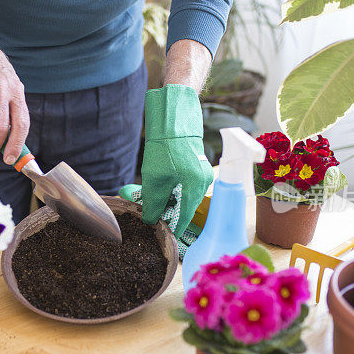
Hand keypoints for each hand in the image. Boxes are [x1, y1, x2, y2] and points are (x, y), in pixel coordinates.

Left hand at [141, 85, 212, 237]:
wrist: (175, 116)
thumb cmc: (166, 145)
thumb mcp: (155, 177)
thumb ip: (153, 202)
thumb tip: (151, 220)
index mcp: (196, 187)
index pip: (185, 217)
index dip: (173, 228)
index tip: (164, 237)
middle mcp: (203, 182)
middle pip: (185, 206)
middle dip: (168, 213)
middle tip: (151, 219)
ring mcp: (202, 173)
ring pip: (184, 195)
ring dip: (168, 200)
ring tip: (150, 202)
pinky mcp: (197, 165)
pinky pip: (185, 184)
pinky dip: (172, 189)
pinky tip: (158, 187)